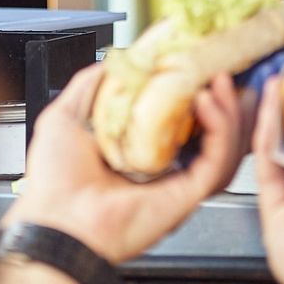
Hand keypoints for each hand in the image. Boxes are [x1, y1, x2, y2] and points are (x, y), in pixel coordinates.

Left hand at [1, 65, 247, 263]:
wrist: (58, 221)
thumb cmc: (55, 181)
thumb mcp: (64, 116)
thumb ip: (89, 87)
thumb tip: (114, 62)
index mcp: (137, 151)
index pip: (179, 118)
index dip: (193, 91)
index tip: (197, 63)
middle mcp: (163, 168)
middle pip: (209, 132)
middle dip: (222, 101)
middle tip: (221, 72)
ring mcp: (177, 182)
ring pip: (221, 146)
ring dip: (228, 112)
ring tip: (219, 82)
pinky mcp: (188, 195)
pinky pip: (216, 162)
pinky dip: (220, 131)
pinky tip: (208, 103)